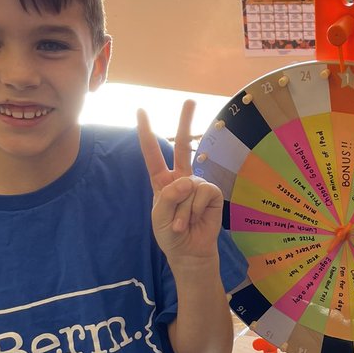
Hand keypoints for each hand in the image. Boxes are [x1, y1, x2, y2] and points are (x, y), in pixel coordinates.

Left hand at [138, 101, 223, 267]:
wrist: (190, 252)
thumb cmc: (171, 235)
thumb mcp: (160, 216)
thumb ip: (170, 197)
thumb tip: (187, 182)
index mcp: (162, 181)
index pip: (152, 154)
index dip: (146, 133)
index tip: (141, 111)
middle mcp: (181, 178)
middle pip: (184, 145)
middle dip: (186, 122)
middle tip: (190, 100)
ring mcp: (197, 185)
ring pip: (189, 185)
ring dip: (184, 209)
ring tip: (183, 224)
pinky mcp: (212, 194)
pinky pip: (203, 192)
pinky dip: (197, 209)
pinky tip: (196, 220)